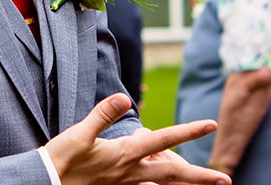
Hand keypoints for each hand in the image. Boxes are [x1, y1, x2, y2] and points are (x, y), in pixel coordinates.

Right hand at [45, 93, 230, 184]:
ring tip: (201, 183)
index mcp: (124, 154)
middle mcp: (130, 171)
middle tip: (225, 180)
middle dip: (201, 177)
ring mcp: (125, 183)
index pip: (163, 140)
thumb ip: (102, 114)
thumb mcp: (79, 133)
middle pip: (173, 174)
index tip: (210, 125)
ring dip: (182, 184)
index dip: (188, 131)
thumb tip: (124, 99)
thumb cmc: (62, 158)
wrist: (48, 183)